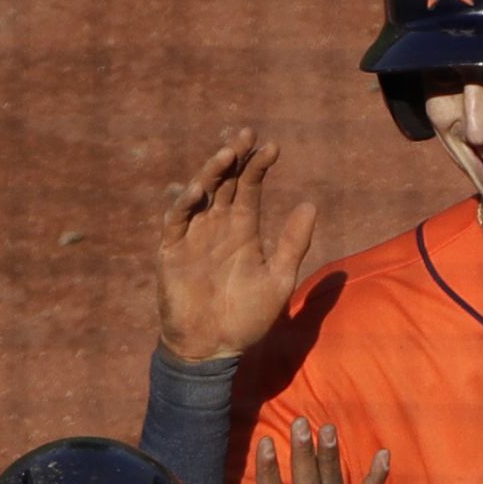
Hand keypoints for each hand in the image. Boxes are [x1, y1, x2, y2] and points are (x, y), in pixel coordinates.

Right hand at [157, 128, 316, 360]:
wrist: (213, 350)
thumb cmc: (246, 318)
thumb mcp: (278, 279)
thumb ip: (293, 244)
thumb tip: (311, 204)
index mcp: (243, 230)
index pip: (250, 187)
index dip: (259, 166)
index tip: (274, 147)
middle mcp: (217, 226)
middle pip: (225, 182)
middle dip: (234, 157)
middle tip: (246, 133)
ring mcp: (193, 237)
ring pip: (200, 194)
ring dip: (211, 172)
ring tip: (226, 152)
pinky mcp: (171, 252)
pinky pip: (176, 221)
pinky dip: (184, 204)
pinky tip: (198, 191)